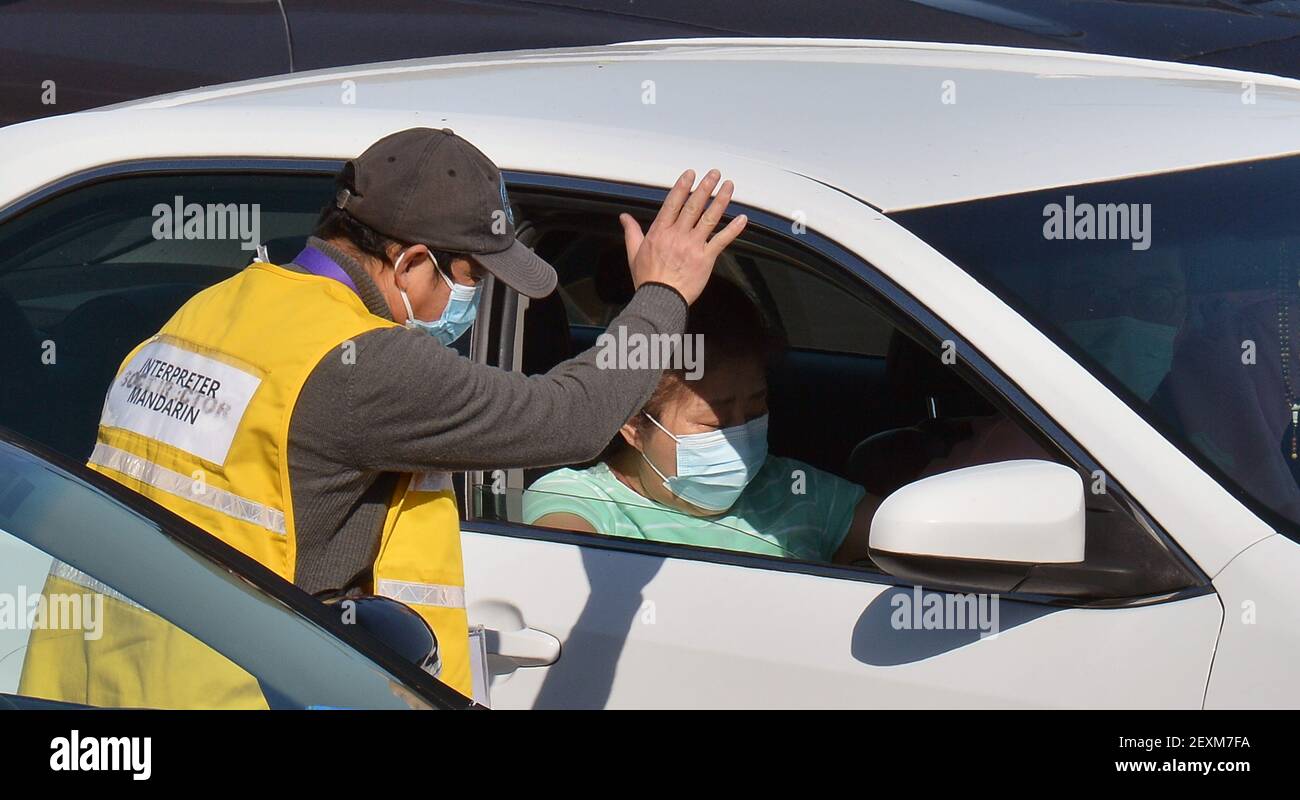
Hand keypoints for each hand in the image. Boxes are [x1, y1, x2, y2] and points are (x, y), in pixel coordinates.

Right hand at [619, 169, 747, 304]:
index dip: (683, 187)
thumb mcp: (634, 253)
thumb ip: (631, 232)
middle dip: (705, 187)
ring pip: (709, 218)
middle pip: (693, 206)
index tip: (691, 174)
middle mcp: (677, 235)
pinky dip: (733, 229)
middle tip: (714, 173)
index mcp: (660, 232)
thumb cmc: (648, 279)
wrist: (660, 299)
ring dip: (720, 200)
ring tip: (728, 186)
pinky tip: (742, 219)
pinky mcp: (705, 258)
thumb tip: (624, 217)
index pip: (673, 203)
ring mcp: (693, 246)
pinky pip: (721, 240)